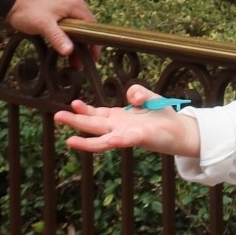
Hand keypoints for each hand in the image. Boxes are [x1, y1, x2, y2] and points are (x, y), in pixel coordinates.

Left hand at [7, 0, 93, 60]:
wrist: (11, 2)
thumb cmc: (28, 11)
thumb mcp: (43, 25)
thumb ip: (57, 37)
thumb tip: (69, 52)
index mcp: (76, 4)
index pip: (91, 25)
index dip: (93, 43)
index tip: (93, 59)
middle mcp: (75, 4)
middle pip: (85, 28)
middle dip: (84, 47)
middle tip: (81, 64)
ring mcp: (67, 7)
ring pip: (77, 28)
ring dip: (76, 44)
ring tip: (73, 62)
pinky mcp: (59, 11)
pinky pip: (69, 26)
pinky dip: (69, 39)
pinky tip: (65, 50)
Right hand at [55, 83, 200, 158]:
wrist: (178, 130)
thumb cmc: (160, 115)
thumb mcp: (148, 97)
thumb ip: (138, 92)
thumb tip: (131, 95)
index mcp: (117, 117)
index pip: (96, 114)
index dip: (84, 110)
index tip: (72, 104)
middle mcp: (118, 128)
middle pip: (93, 126)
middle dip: (75, 122)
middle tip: (57, 117)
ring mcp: (127, 135)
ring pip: (102, 140)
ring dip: (86, 142)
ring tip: (70, 140)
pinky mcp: (140, 138)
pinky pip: (127, 140)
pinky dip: (118, 141)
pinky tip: (111, 140)